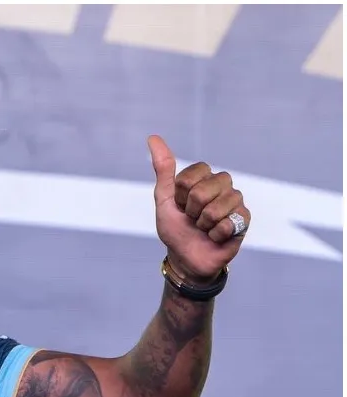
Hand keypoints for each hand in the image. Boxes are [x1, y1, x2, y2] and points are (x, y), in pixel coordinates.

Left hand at [148, 135, 249, 281]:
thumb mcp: (164, 198)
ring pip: (216, 208)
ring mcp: (235, 201)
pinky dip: (215, 235)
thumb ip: (163, 169)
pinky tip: (215, 237)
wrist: (186, 257)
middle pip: (205, 189)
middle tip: (191, 218)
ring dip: (203, 224)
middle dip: (191, 209)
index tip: (179, 204)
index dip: (181, 193)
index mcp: (203, 177)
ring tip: (203, 228)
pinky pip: (228, 223)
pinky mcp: (244, 219)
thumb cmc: (175, 228)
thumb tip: (153, 137)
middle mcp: (222, 185)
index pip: (193, 173)